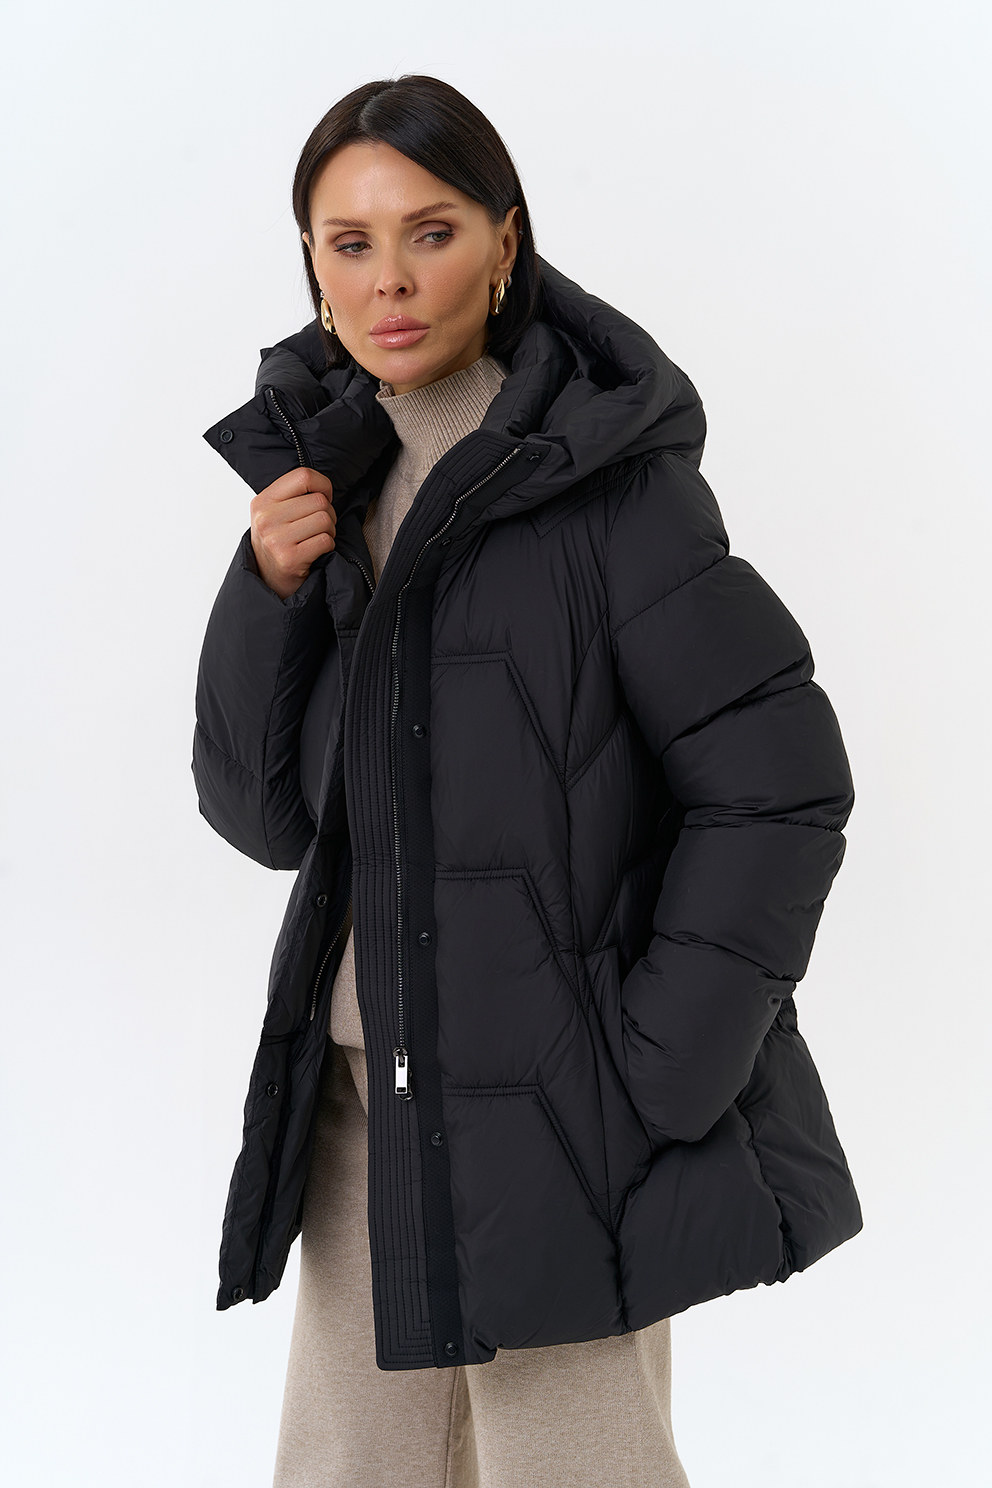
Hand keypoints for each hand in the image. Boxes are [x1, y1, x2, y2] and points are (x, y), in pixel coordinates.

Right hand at [250, 467, 335, 598]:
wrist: (270, 580)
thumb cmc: (278, 542)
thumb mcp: (273, 513)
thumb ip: (292, 495)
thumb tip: (324, 486)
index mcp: (263, 501)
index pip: (303, 476)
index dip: (323, 485)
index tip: (324, 496)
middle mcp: (266, 518)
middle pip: (319, 500)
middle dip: (328, 513)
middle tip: (319, 526)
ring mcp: (276, 539)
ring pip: (324, 519)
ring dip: (329, 530)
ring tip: (317, 538)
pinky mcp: (289, 558)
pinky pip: (325, 540)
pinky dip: (328, 546)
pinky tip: (317, 551)